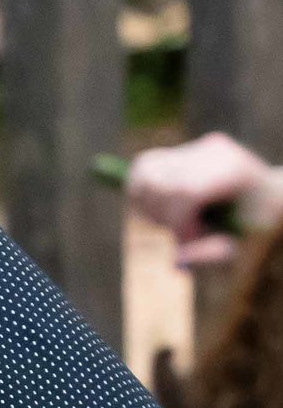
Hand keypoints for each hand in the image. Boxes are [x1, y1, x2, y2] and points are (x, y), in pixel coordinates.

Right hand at [125, 133, 281, 269]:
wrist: (266, 195)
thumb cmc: (255, 224)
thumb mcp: (241, 244)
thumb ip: (210, 254)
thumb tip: (176, 260)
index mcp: (235, 170)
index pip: (185, 192)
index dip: (177, 222)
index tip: (187, 240)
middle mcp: (213, 151)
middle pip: (158, 183)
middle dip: (161, 215)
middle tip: (181, 230)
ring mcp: (196, 147)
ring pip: (144, 173)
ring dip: (147, 204)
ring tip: (172, 217)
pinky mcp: (179, 148)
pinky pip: (142, 168)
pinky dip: (141, 192)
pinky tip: (162, 206)